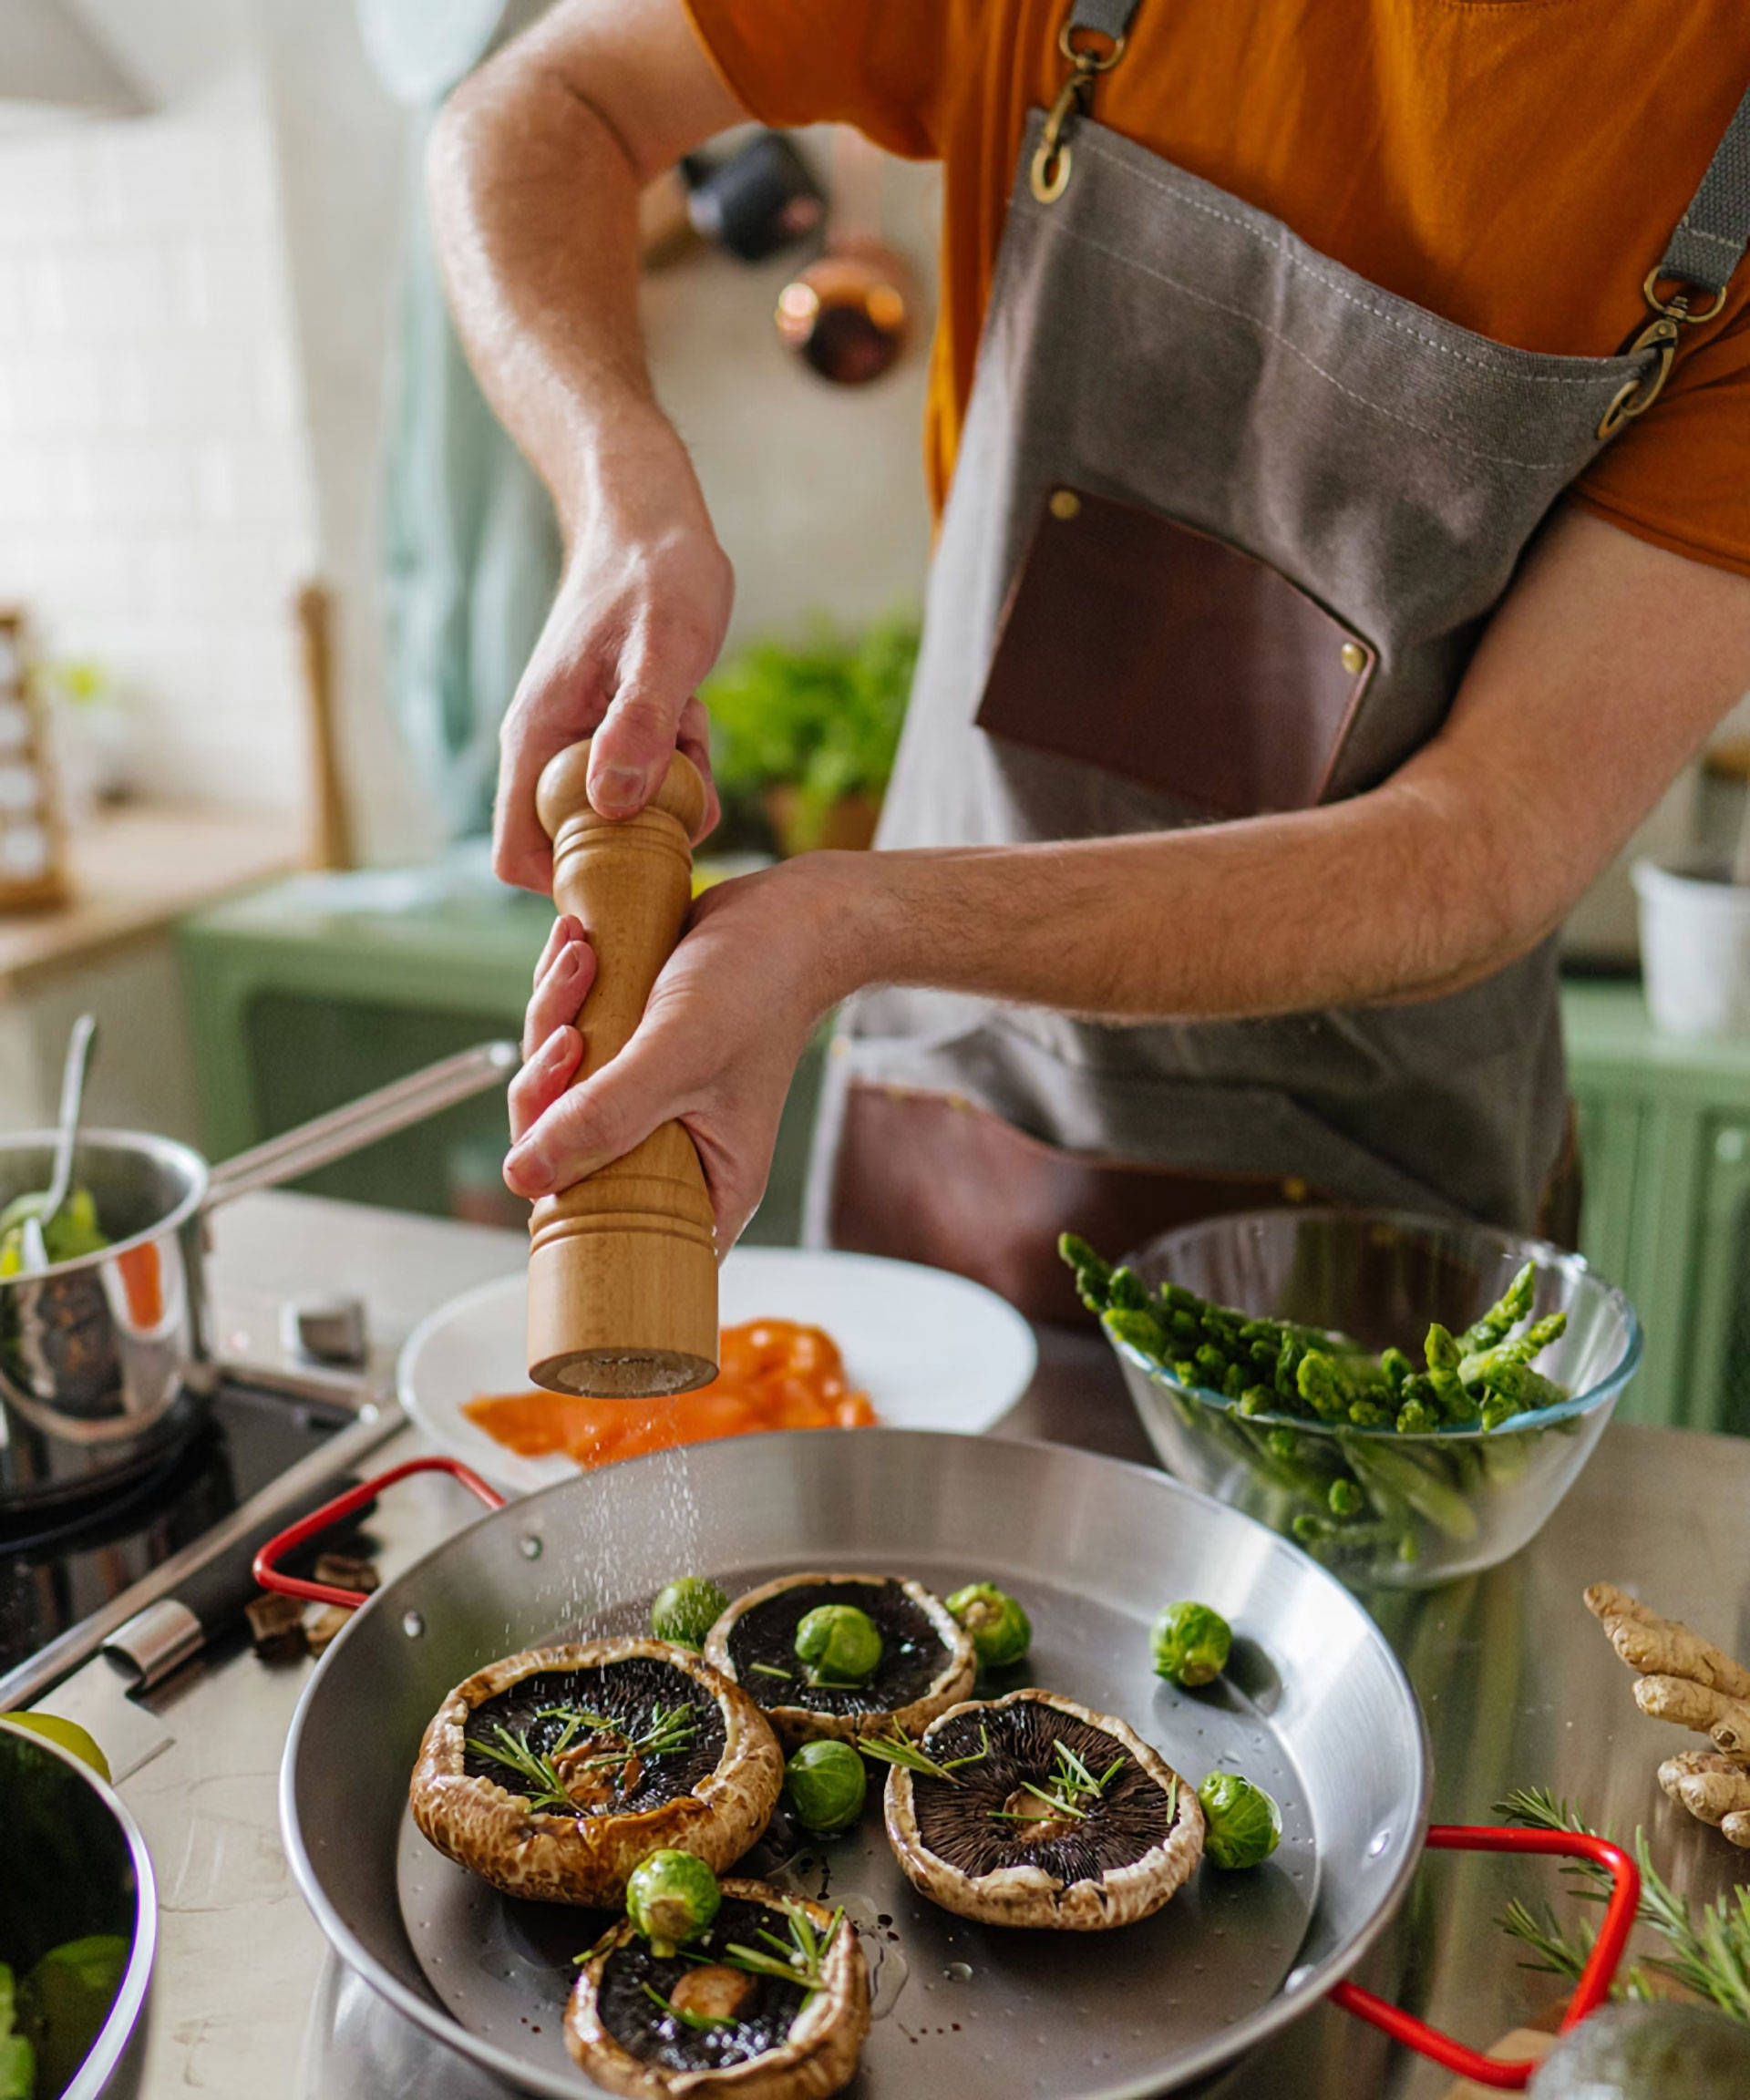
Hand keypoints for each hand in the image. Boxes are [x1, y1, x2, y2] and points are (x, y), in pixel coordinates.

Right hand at [493, 455, 732, 892]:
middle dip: (644, 831)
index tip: (636, 867)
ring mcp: (580, 744)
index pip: (517, 855)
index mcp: (536, 740)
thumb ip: (640, 725)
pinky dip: (680, 762)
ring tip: (689, 723)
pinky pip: (647, 781)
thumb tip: (613, 806)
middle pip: (582, 846)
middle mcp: (547, 750)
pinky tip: (692, 712)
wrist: (650, 520)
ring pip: (624, 815)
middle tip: (684, 768)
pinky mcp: (613, 734)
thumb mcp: (664, 648)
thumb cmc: (654, 574)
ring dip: (672, 792)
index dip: (567, 884)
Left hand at [505, 860, 857, 1247]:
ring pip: (557, 1090)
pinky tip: (579, 948)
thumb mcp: (677, 1054)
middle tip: (569, 1032)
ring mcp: (647, 1105)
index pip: (609, 1227)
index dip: (561, 1189)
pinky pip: (565, 1044)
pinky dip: (562, 995)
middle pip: (564, 1154)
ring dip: (552, 1016)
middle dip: (548, 1081)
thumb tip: (522, 1174)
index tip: (555, 1121)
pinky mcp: (628, 1058)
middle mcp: (673, 1154)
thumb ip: (604, 1117)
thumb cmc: (758, 986)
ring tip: (581, 960)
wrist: (788, 915)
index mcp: (707, 1186)